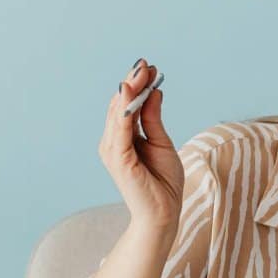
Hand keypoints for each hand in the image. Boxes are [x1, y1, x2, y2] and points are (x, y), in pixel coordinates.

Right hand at [99, 58, 183, 228]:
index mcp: (122, 139)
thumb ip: (153, 118)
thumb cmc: (162, 183)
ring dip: (130, 90)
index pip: (126, 106)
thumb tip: (155, 91)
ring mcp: (113, 151)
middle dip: (132, 82)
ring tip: (142, 71)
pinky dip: (125, 109)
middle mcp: (113, 143)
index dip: (136, 85)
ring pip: (119, 113)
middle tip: (145, 63)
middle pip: (120, 105)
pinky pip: (121, 130)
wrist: (164, 214)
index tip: (149, 66)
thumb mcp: (161, 143)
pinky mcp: (119, 159)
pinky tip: (131, 92)